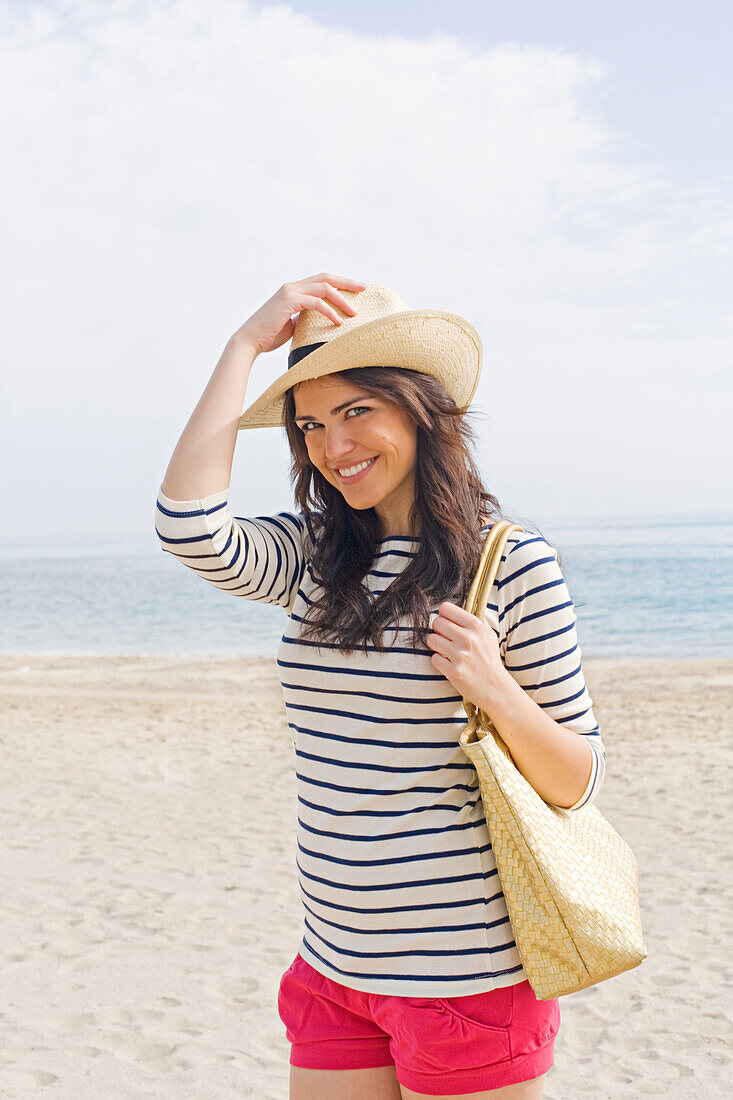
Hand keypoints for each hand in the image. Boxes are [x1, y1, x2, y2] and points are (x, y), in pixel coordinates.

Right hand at [235, 273, 367, 356]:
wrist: (250, 341)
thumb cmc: (269, 336)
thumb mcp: (292, 324)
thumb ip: (305, 318)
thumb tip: (319, 322)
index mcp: (294, 289)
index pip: (322, 280)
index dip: (340, 283)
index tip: (357, 289)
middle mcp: (293, 286)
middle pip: (327, 277)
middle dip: (347, 283)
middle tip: (365, 288)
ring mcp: (290, 291)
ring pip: (324, 288)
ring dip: (342, 299)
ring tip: (354, 312)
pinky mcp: (289, 301)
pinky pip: (316, 303)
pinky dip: (330, 311)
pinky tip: (339, 322)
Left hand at [427, 601, 508, 706]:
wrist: (496, 687)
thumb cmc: (490, 659)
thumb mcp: (488, 635)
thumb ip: (474, 620)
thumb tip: (455, 608)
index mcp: (476, 626)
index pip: (445, 608)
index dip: (444, 616)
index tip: (448, 623)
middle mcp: (468, 638)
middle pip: (436, 622)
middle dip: (439, 630)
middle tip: (447, 639)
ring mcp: (460, 655)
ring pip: (432, 639)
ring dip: (437, 645)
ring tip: (447, 651)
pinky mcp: (453, 671)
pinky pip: (434, 658)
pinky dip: (439, 661)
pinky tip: (449, 664)